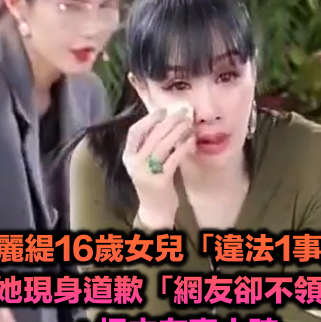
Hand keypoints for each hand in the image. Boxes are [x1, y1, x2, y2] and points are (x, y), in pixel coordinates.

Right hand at [123, 108, 194, 228]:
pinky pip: (174, 159)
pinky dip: (183, 147)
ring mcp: (146, 172)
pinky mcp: (160, 180)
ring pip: (163, 145)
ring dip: (178, 131)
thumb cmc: (153, 182)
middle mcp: (134, 163)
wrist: (154, 210)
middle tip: (183, 113)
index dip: (149, 119)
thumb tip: (167, 121)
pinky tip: (191, 141)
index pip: (135, 132)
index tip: (163, 110)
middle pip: (152, 136)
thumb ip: (150, 146)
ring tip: (189, 124)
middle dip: (169, 122)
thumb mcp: (145, 163)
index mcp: (128, 156)